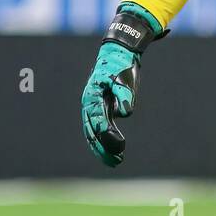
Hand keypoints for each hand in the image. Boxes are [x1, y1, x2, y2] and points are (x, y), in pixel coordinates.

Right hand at [81, 40, 139, 167]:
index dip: (107, 134)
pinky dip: (107, 140)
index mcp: (92, 97)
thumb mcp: (123, 77)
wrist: (119, 53)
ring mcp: (95, 107)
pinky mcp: (104, 108)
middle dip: (103, 148)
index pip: (98, 120)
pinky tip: (117, 151)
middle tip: (116, 161)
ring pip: (95, 133)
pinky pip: (102, 128)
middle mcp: (90, 104)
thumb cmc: (120, 64)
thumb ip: (124, 93)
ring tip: (117, 161)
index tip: (119, 145)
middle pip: (93, 131)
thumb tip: (126, 112)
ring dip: (104, 148)